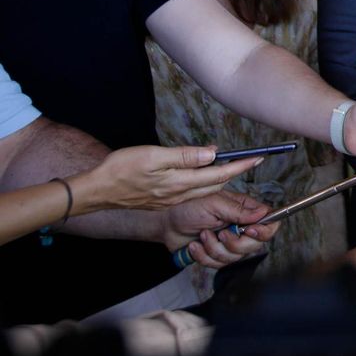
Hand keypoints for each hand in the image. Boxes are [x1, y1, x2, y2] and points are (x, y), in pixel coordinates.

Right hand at [77, 145, 261, 212]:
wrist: (97, 191)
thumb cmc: (121, 169)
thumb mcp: (154, 155)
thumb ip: (185, 156)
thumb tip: (213, 153)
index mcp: (179, 183)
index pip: (219, 175)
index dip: (241, 166)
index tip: (258, 158)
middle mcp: (179, 195)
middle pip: (215, 185)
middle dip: (236, 173)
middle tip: (252, 160)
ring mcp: (170, 200)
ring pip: (204, 190)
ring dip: (221, 179)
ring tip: (234, 166)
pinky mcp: (162, 201)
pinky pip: (191, 194)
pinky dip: (204, 185)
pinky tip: (204, 175)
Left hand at [163, 190, 277, 268]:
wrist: (165, 222)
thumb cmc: (188, 206)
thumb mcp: (214, 203)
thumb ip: (238, 210)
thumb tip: (262, 214)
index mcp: (245, 210)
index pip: (269, 222)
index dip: (264, 230)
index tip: (249, 231)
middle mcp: (241, 227)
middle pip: (254, 245)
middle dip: (234, 243)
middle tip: (220, 234)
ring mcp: (228, 242)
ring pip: (234, 257)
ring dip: (214, 249)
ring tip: (202, 236)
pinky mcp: (215, 255)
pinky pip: (218, 264)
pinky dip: (204, 256)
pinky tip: (195, 246)